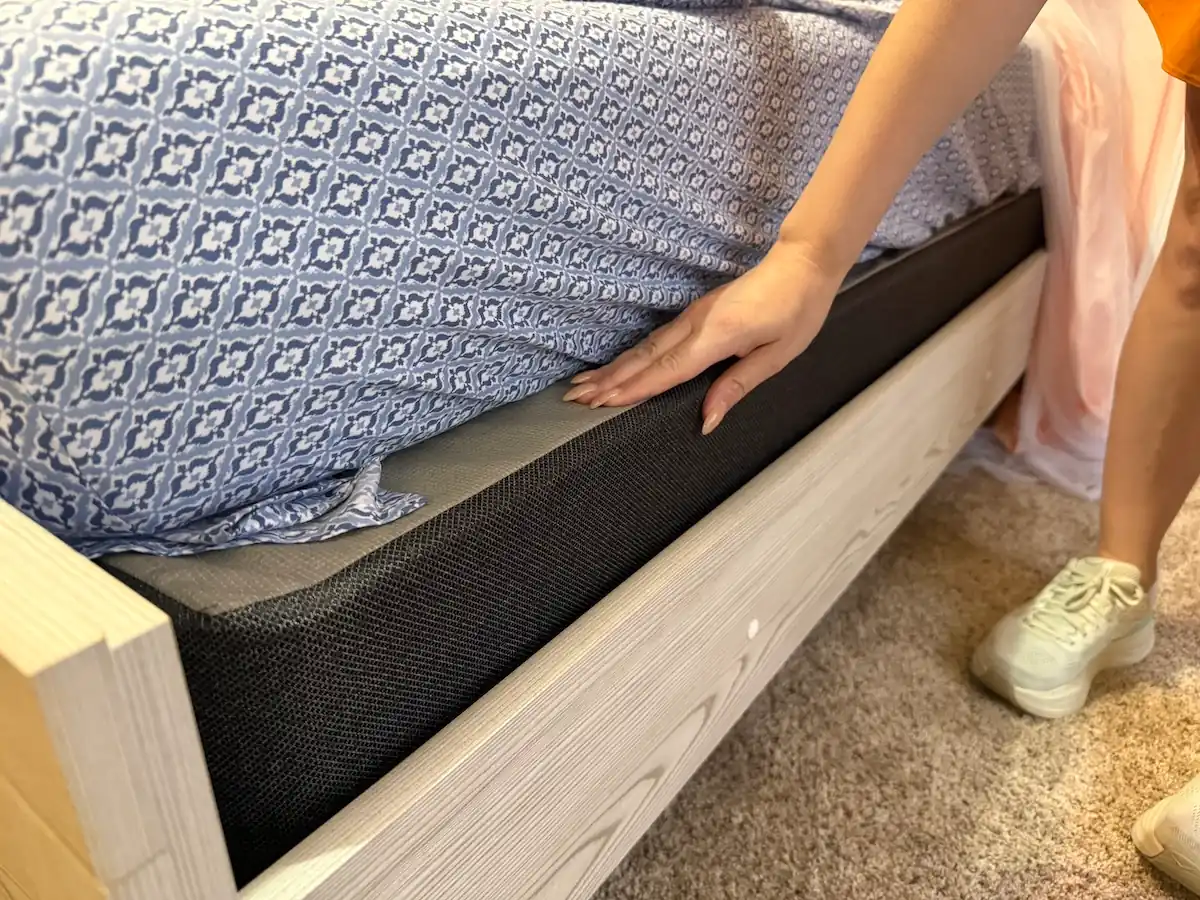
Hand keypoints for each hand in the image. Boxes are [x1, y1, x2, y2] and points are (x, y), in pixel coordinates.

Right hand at [563, 242, 842, 433]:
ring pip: (646, 347)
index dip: (635, 388)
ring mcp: (693, 315)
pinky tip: (619, 365)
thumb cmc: (797, 310)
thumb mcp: (777, 356)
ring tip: (584, 384)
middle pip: (646, 357)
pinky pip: (656, 339)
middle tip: (576, 397)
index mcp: (717, 336)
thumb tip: (707, 419)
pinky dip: (632, 355)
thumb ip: (736, 386)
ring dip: (614, 367)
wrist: (802, 263)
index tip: (603, 402)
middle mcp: (697, 323)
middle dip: (609, 380)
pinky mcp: (696, 312)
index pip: (668, 370)